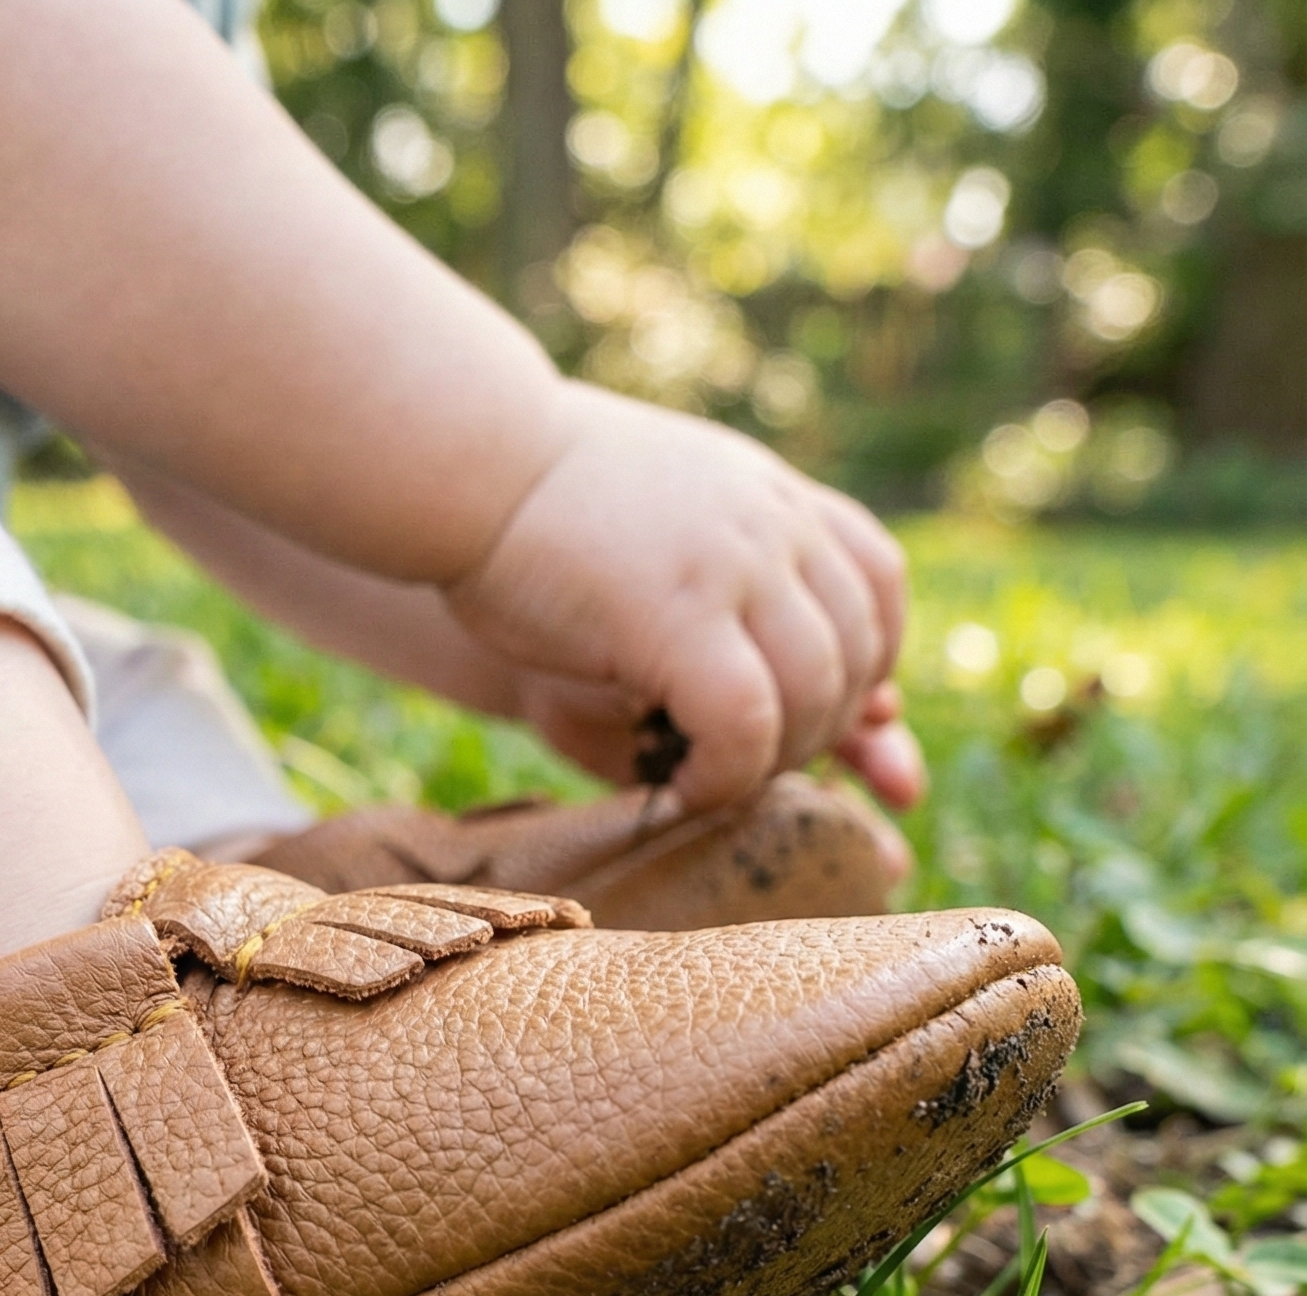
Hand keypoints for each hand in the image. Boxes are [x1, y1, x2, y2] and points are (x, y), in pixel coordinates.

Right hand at [442, 382, 921, 812]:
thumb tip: (783, 631)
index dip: (862, 661)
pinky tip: (684, 790)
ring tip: (711, 780)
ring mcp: (736, 566)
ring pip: (815, 694)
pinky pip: (746, 721)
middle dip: (817, 732)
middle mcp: (771, 524)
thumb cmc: (536, 507)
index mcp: (769, 495)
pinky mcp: (679, 615)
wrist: (466, 459)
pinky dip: (728, 776)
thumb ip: (725, 570)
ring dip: (775, 762)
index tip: (804, 708)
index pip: (876, 582)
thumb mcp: (656, 520)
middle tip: (740, 766)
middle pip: (858, 651)